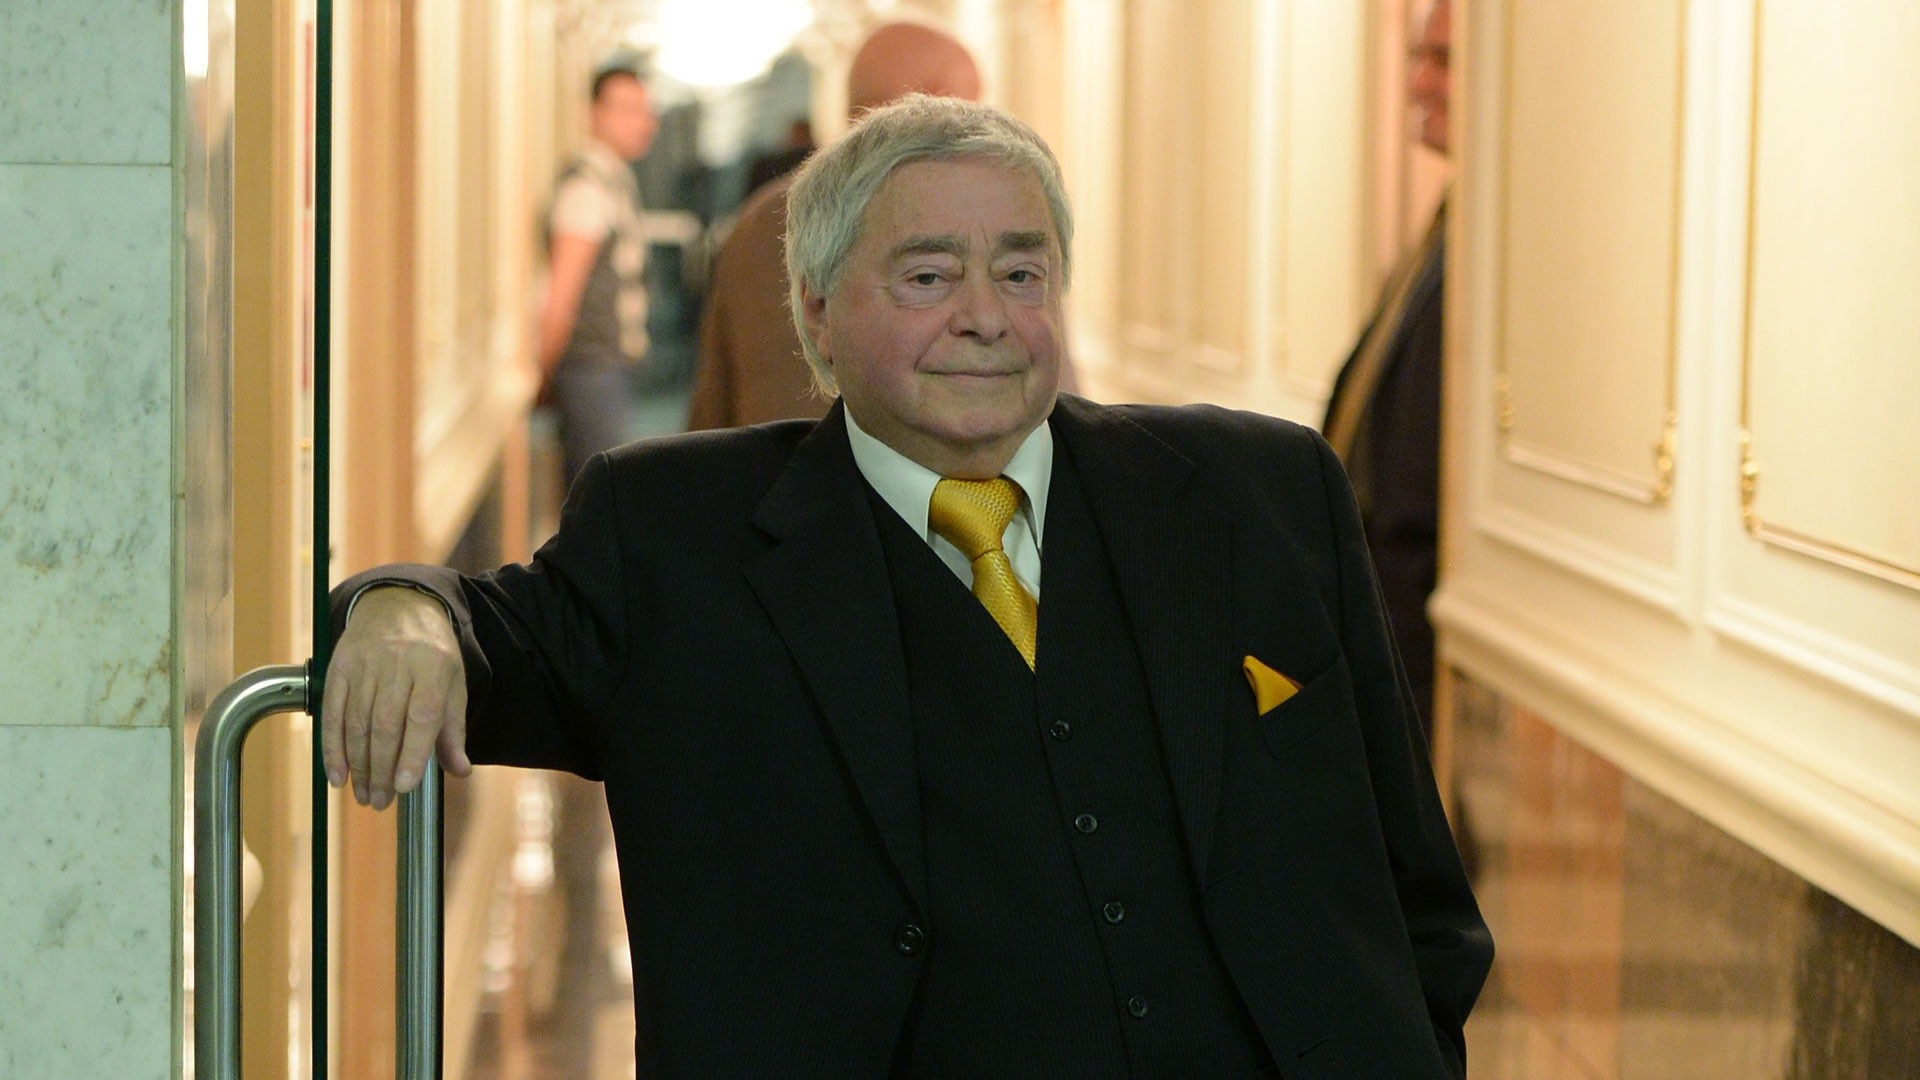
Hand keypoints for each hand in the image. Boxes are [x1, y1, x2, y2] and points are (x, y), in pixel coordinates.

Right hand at [320, 585, 472, 808]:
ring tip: (365, 795)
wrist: (396, 605)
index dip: (412, 753)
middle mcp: (397, 663)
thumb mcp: (452, 683)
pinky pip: (332, 713)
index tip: (405, 786)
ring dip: (358, 765)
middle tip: (381, 801)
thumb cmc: (431, 653)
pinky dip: (332, 748)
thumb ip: (453, 729)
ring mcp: (364, 665)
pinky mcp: (338, 667)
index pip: (421, 715)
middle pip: (385, 724)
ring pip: (356, 722)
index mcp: (433, 666)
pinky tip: (337, 775)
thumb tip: (460, 770)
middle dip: (381, 768)